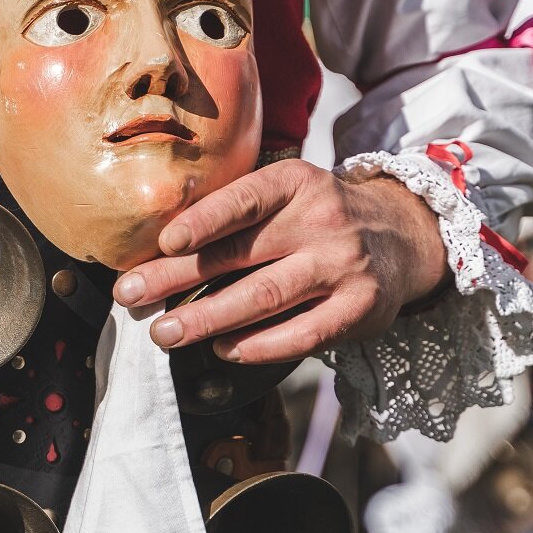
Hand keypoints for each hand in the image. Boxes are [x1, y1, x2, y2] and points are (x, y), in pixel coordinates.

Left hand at [112, 159, 449, 363]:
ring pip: (265, 296)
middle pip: (241, 254)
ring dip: (207, 318)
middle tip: (131, 295)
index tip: (163, 242)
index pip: (244, 200)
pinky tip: (225, 348)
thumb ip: (236, 212)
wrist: (401, 238)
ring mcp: (342, 265)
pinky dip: (258, 345)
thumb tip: (157, 249)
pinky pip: (302, 334)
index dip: (203, 220)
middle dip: (177, 277)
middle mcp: (322, 220)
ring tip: (165, 333)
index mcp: (296, 183)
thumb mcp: (286, 194)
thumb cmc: (317, 218)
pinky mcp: (359, 308)